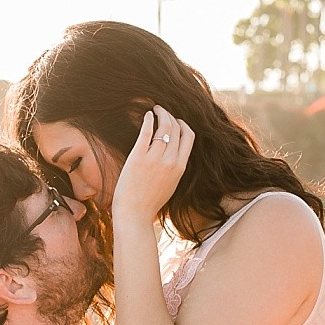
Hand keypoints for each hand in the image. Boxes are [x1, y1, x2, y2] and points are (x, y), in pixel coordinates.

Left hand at [110, 107, 193, 227]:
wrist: (134, 213)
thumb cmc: (150, 202)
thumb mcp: (171, 184)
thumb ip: (174, 167)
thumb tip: (173, 151)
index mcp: (180, 167)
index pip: (189, 136)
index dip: (183, 124)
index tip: (176, 121)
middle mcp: (170, 161)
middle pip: (176, 128)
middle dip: (170, 116)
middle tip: (162, 111)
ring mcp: (154, 158)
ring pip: (163, 127)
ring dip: (160, 114)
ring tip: (155, 110)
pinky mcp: (138, 157)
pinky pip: (146, 132)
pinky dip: (148, 120)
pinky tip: (146, 115)